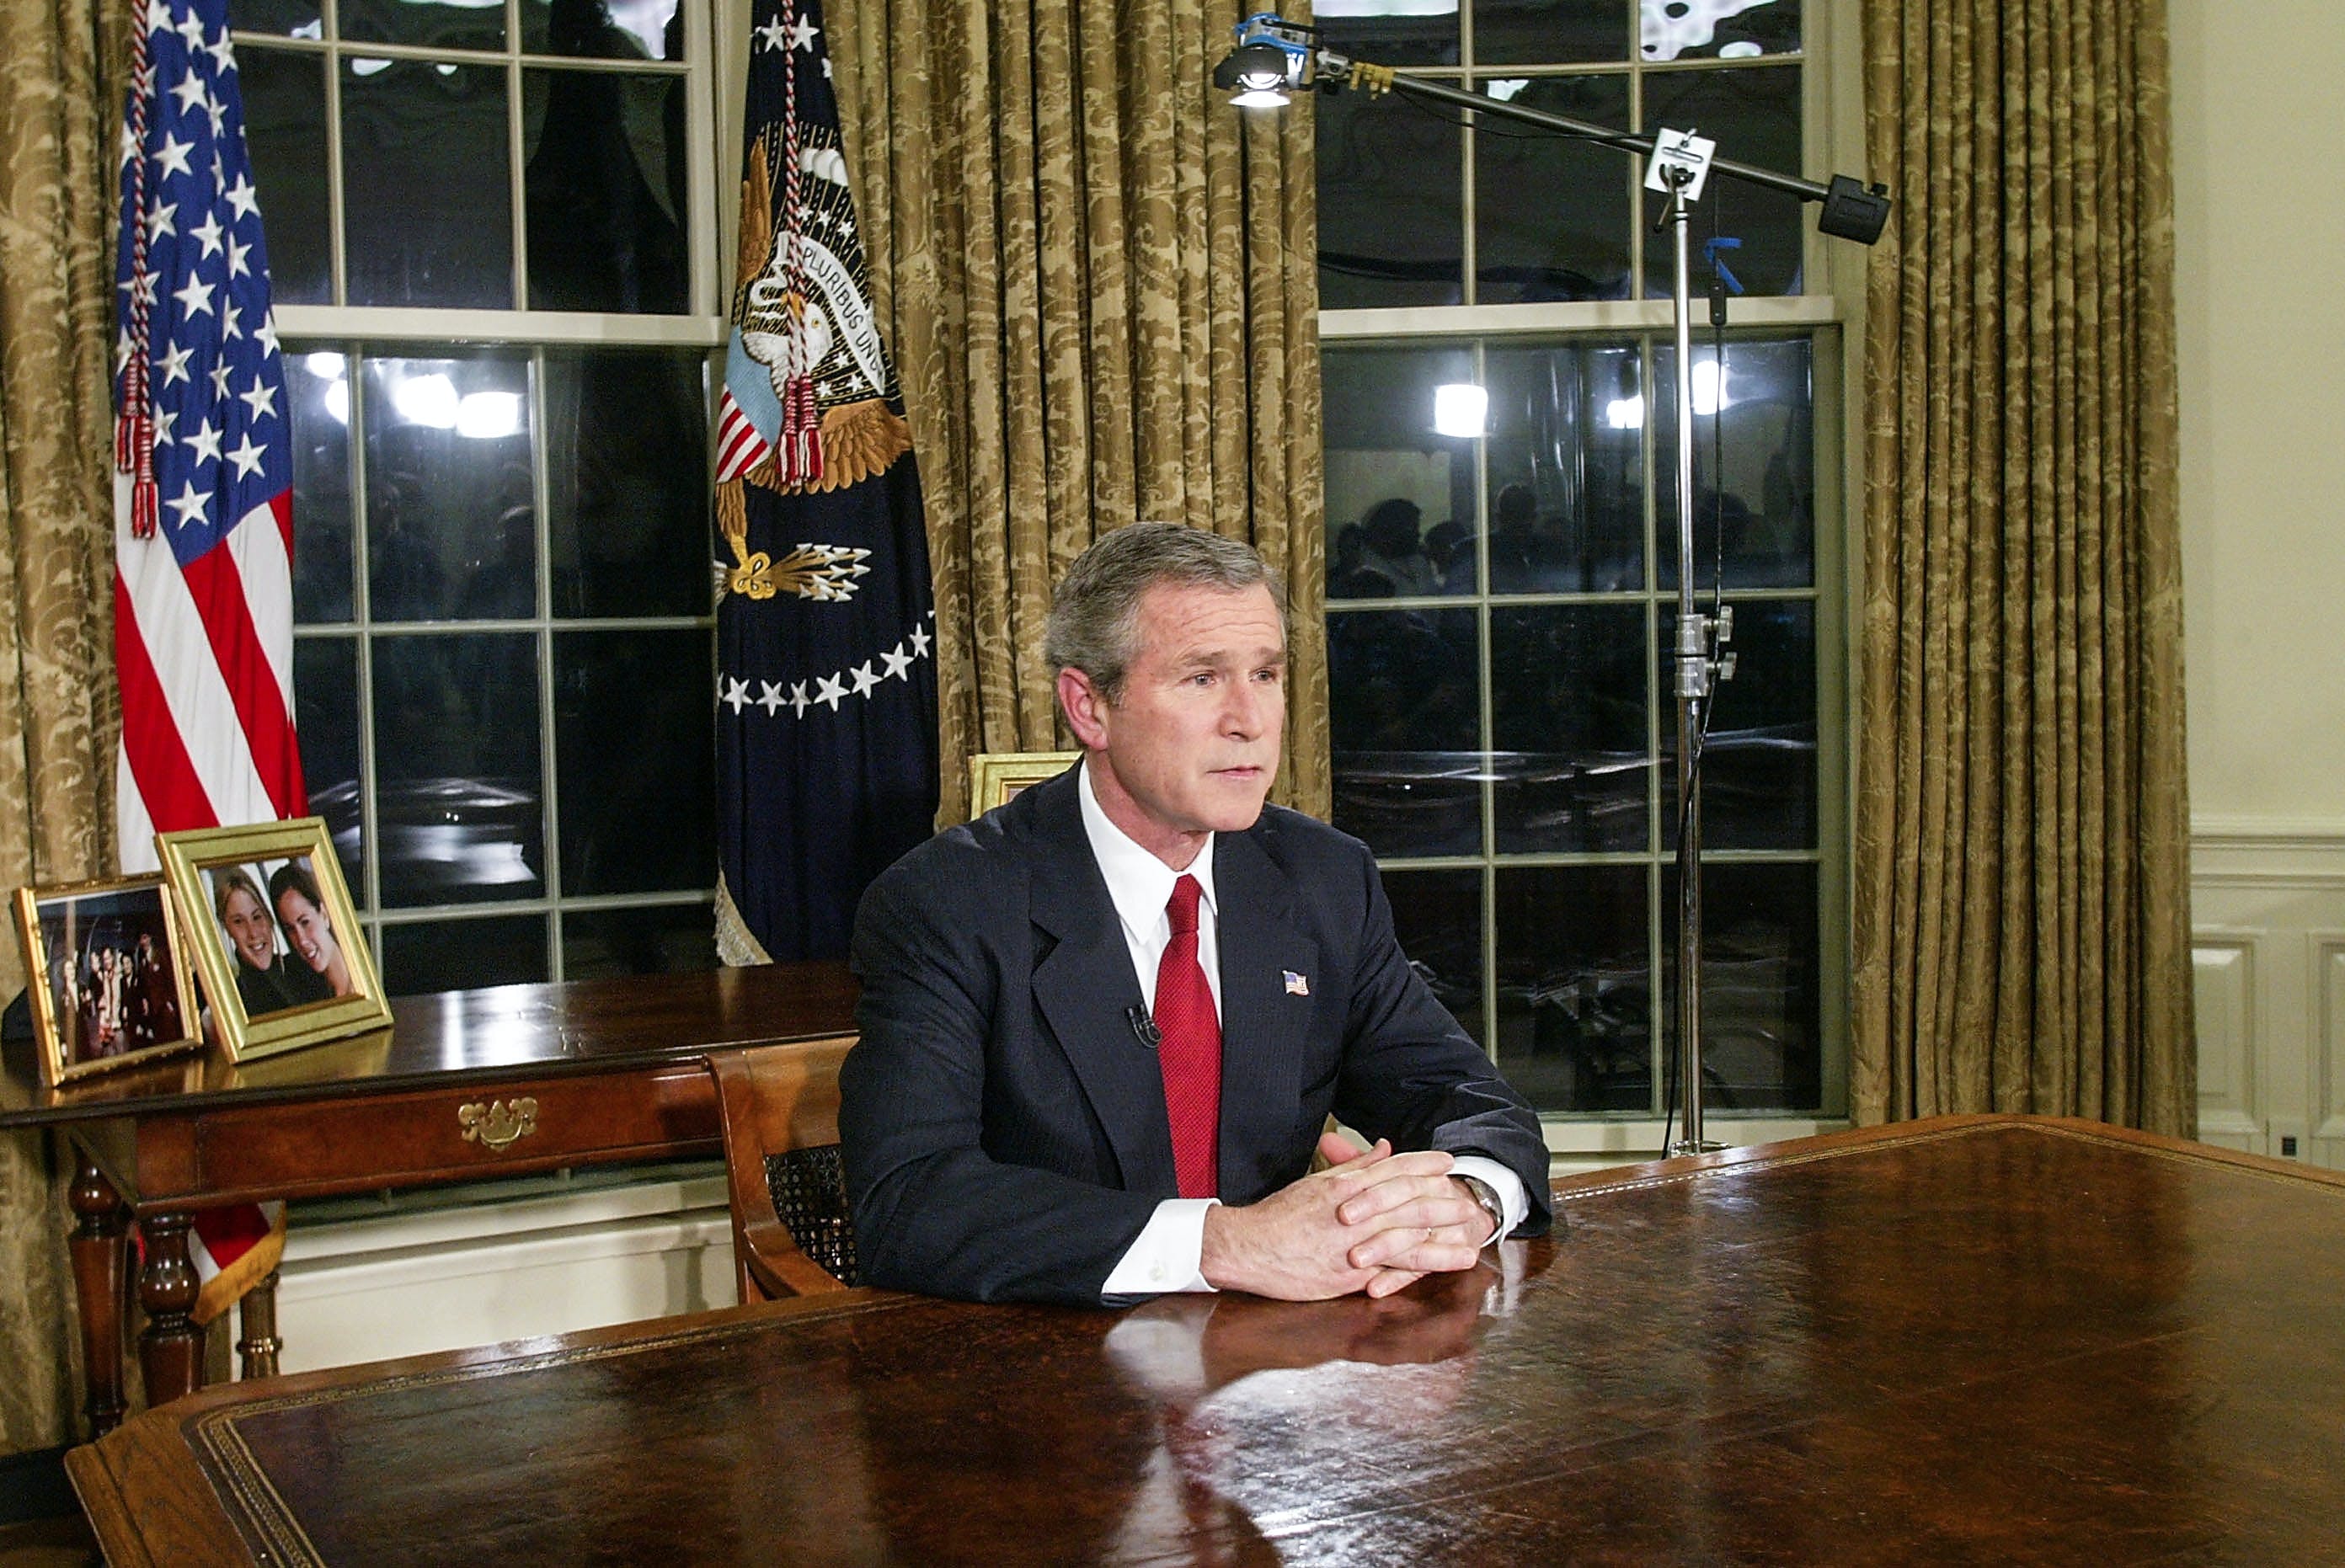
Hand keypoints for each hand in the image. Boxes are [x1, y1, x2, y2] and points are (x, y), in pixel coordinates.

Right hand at [1199, 1134, 1482, 1300]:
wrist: (1249, 1246)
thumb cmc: (1279, 1215)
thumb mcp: (1317, 1182)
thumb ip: (1355, 1168)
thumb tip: (1384, 1148)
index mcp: (1346, 1186)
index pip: (1393, 1169)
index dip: (1424, 1163)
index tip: (1447, 1161)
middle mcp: (1354, 1210)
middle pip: (1408, 1200)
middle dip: (1443, 1200)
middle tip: (1470, 1201)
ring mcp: (1353, 1242)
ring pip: (1407, 1235)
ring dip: (1443, 1236)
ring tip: (1470, 1238)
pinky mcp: (1349, 1272)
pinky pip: (1391, 1268)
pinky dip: (1420, 1266)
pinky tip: (1440, 1268)